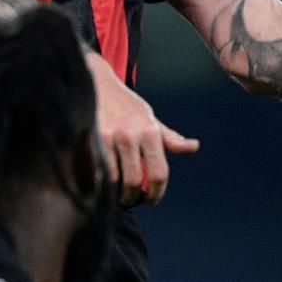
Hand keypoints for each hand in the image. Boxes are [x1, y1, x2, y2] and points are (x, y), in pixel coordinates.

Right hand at [84, 51, 199, 205]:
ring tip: (114, 194)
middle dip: (133, 197)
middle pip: (134, 180)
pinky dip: (97, 182)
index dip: (156, 193)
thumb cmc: (125, 104)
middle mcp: (129, 134)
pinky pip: (94, 169)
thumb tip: (193, 147)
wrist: (94, 81)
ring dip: (114, 193)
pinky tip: (99, 182)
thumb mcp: (149, 118)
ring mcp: (107, 136)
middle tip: (130, 200)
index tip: (150, 199)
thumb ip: (169, 138)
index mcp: (149, 131)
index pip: (159, 173)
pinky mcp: (88, 137)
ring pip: (112, 178)